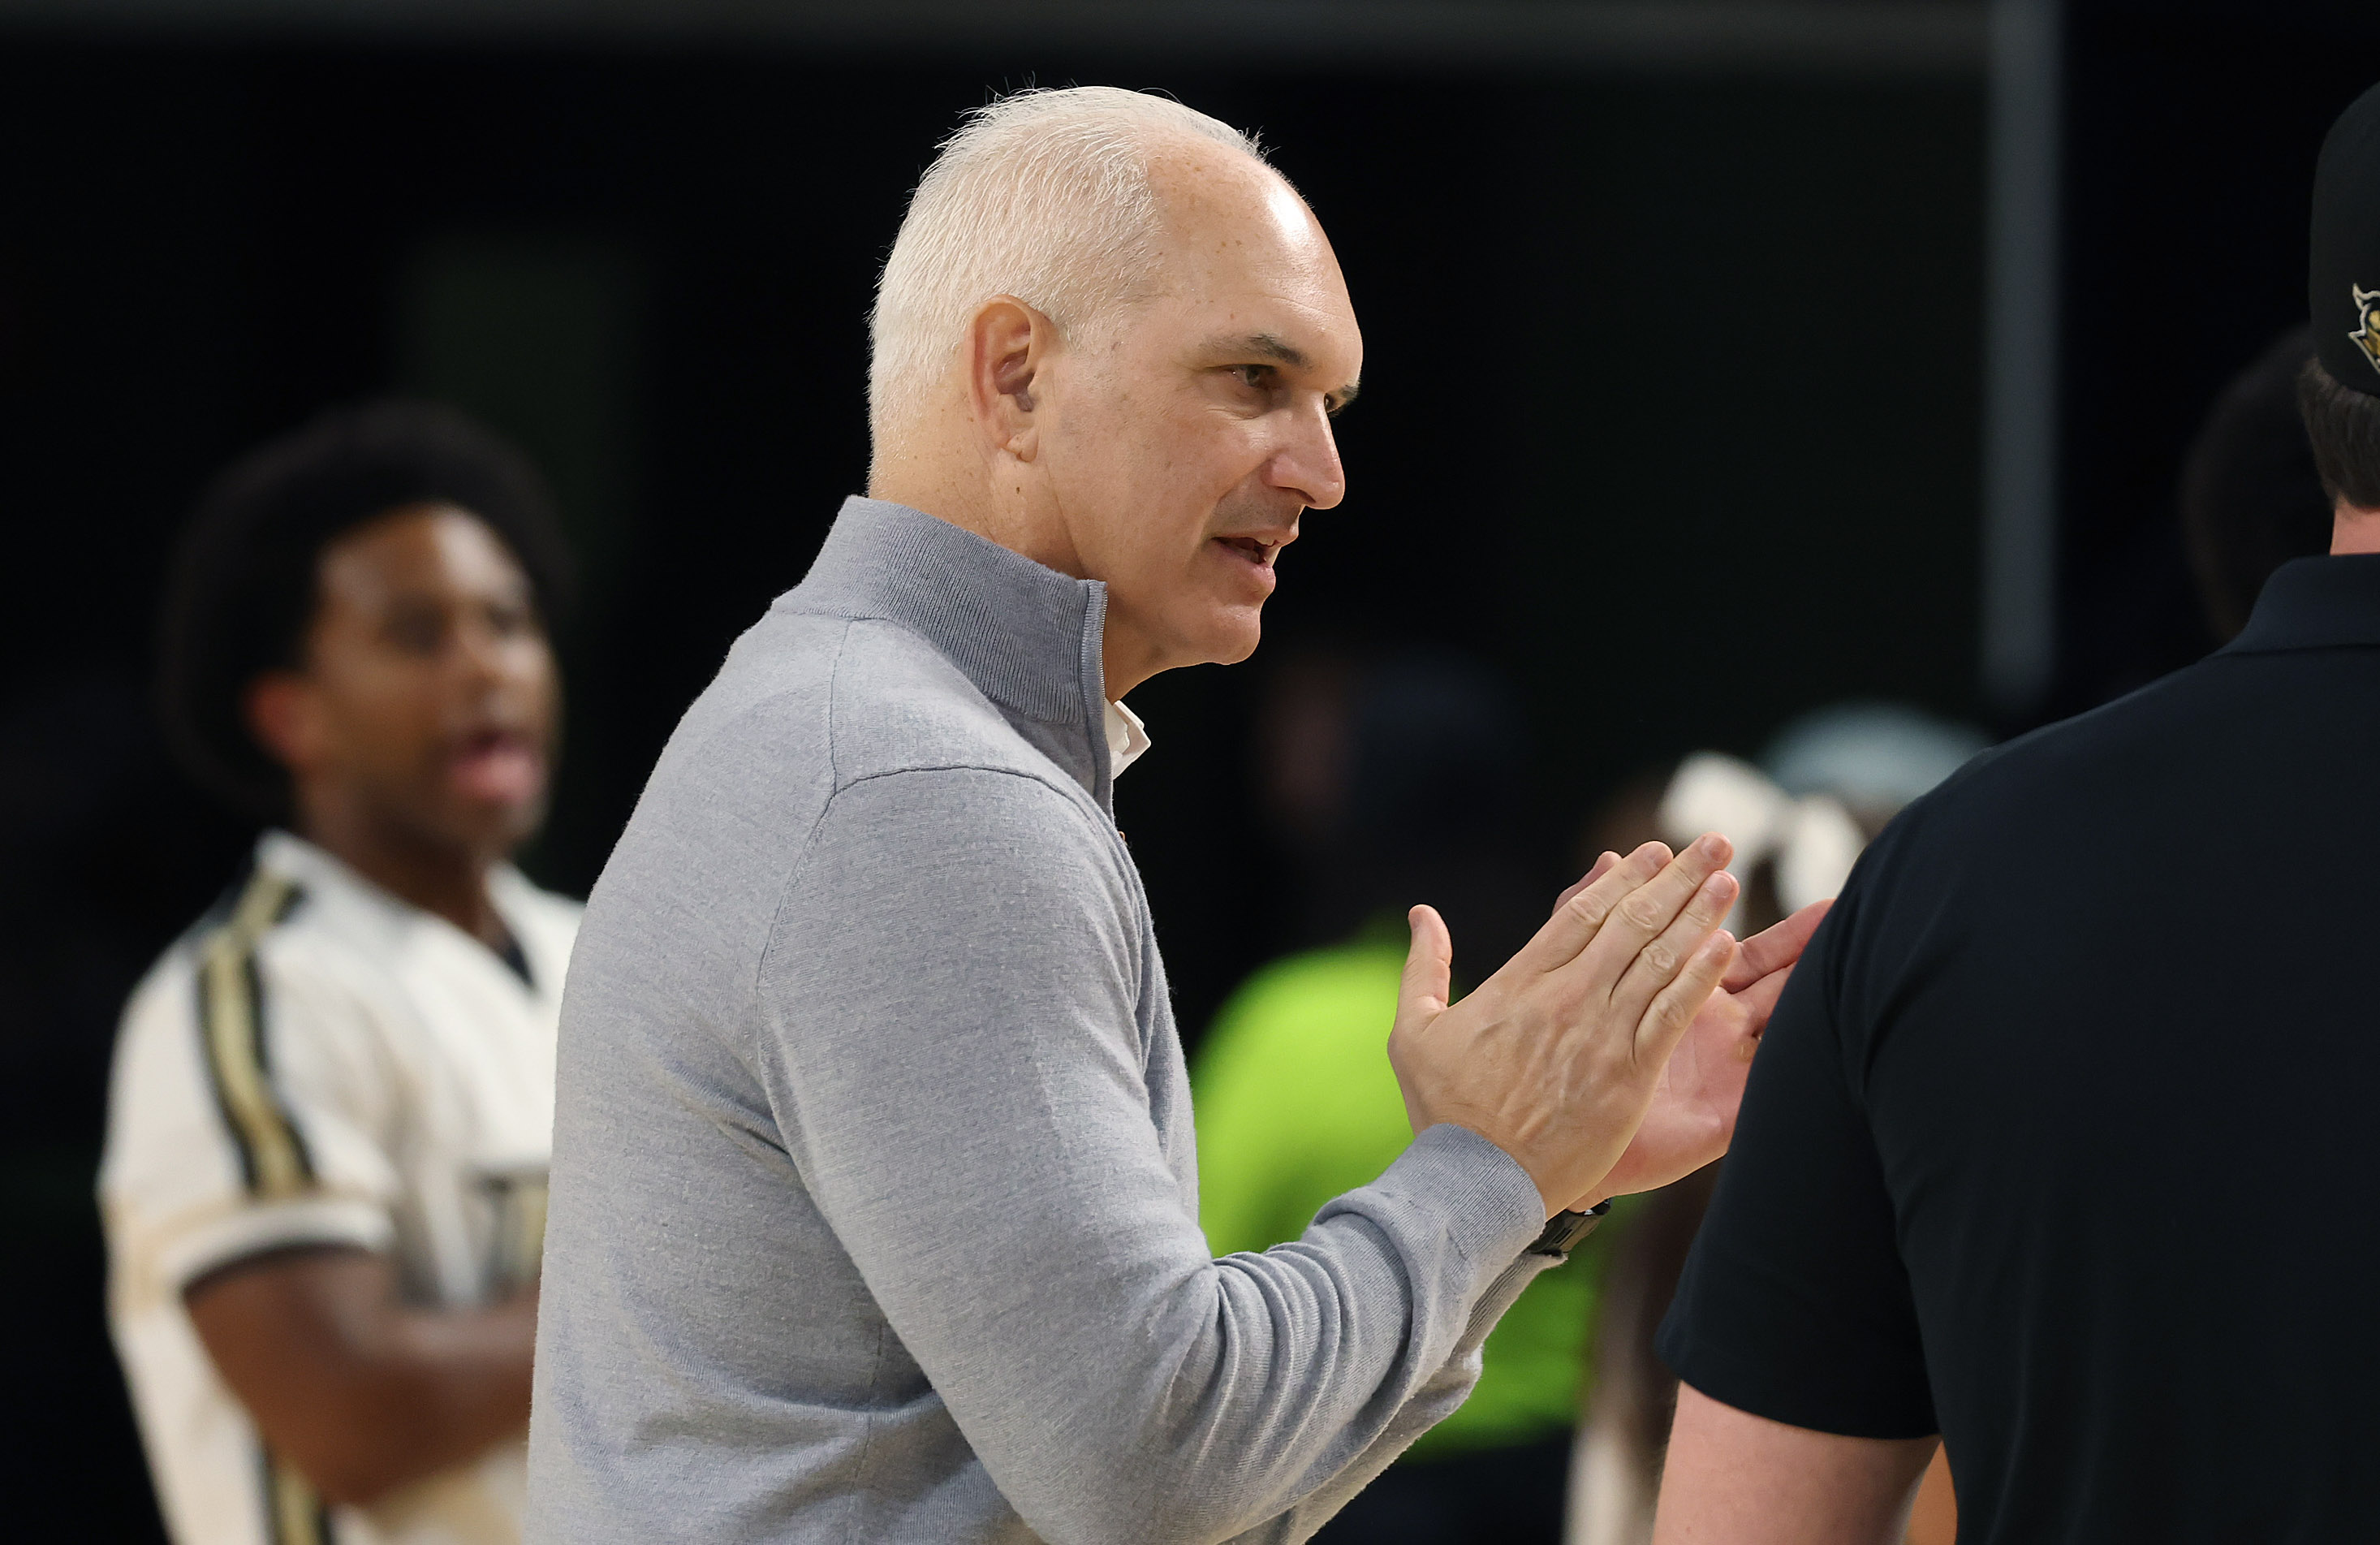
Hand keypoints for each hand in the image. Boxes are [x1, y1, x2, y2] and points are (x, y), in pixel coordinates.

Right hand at [1390, 837, 1740, 1217]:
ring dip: (1697, 914)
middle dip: (1675, 879)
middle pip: (1630, 923)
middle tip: (1711, 844)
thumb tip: (1421, 914)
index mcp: (1519, 983)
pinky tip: (1726, 945)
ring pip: (1658, 960)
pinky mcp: (1627, 1077)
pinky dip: (1699, 977)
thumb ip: (1423, 965)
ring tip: (1728, 880)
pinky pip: (1671, 1015)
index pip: (1580, 914)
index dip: (1622, 879)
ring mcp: (1599, 1036)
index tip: (1651, 852)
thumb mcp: (1414, 1030)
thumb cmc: (1443, 1112)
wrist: (1475, 1182)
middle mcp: (1565, 998)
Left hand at [1570, 866, 1831, 1207]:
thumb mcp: (1568, 982)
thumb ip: (1581, 921)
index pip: (1718, 937)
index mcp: (1677, 988)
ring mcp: (1726, 1066)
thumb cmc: (1562, 1066)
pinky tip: (1807, 1034)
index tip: (1763, 867)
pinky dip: (1786, 1059)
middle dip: (1802, 941)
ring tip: (1852, 961)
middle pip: (1769, 973)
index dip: (1741, 907)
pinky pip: (1768, 1086)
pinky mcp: (1729, 1115)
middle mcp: (1712, 1023)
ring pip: (1781, 1020)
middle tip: (1842, 907)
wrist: (1548, 1143)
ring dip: (1812, 992)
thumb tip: (1607, 858)